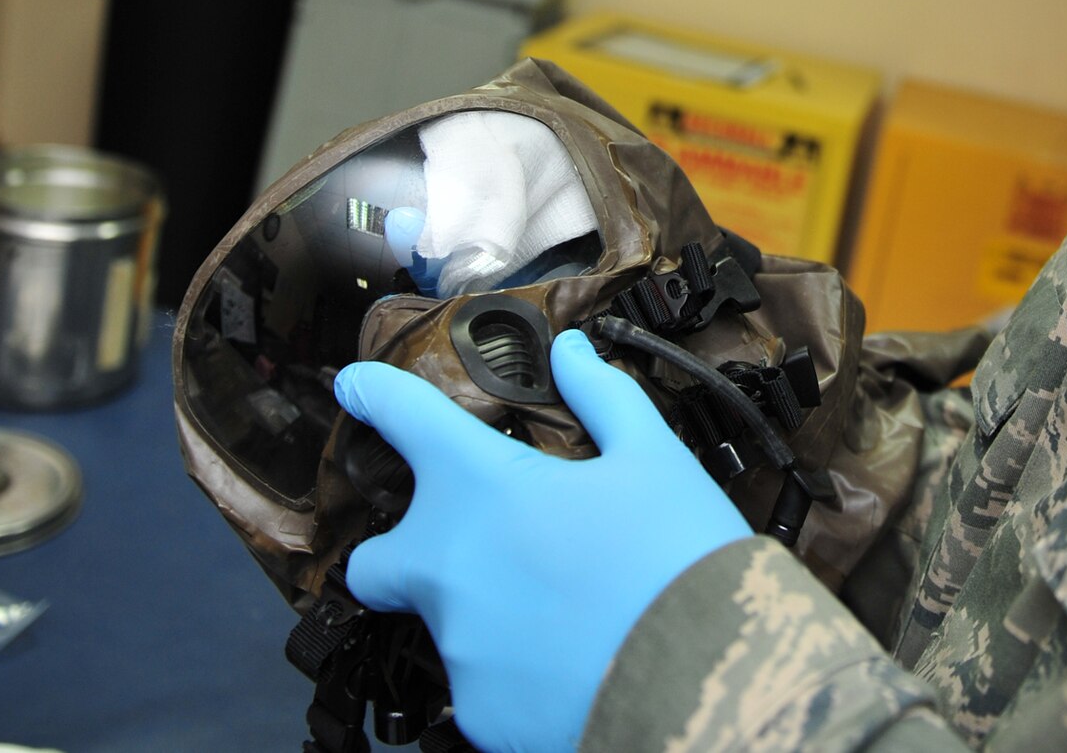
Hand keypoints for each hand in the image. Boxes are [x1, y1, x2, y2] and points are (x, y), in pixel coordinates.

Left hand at [332, 329, 751, 752]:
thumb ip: (603, 398)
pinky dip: (520, 673)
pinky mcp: (480, 715)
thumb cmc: (679, 553)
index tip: (355, 387)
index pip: (406, 420)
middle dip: (403, 555)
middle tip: (476, 552)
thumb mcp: (654, 458)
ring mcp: (458, 648)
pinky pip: (486, 687)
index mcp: (483, 487)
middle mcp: (448, 566)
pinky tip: (573, 662)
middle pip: (377, 563)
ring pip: (450, 626)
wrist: (710, 682)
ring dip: (491, 613)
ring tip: (568, 613)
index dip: (375, 396)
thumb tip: (572, 351)